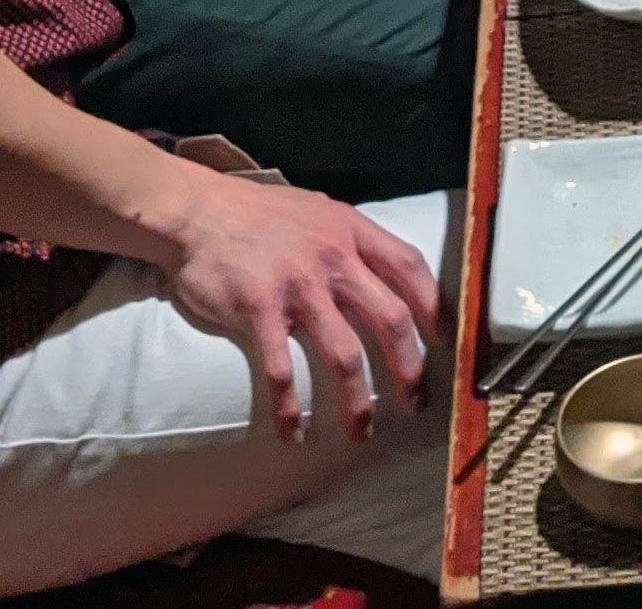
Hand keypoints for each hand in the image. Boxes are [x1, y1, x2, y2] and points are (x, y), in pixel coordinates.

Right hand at [157, 168, 440, 442]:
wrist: (197, 211)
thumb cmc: (259, 213)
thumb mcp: (318, 209)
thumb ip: (349, 238)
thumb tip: (378, 268)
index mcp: (352, 232)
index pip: (410, 268)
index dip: (434, 307)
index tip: (443, 341)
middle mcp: (334, 259)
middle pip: (390, 319)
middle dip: (409, 369)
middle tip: (415, 403)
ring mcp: (298, 286)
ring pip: (344, 354)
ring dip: (356, 401)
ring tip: (362, 432)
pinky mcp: (259, 310)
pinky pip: (282, 369)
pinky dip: (290, 407)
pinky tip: (294, 432)